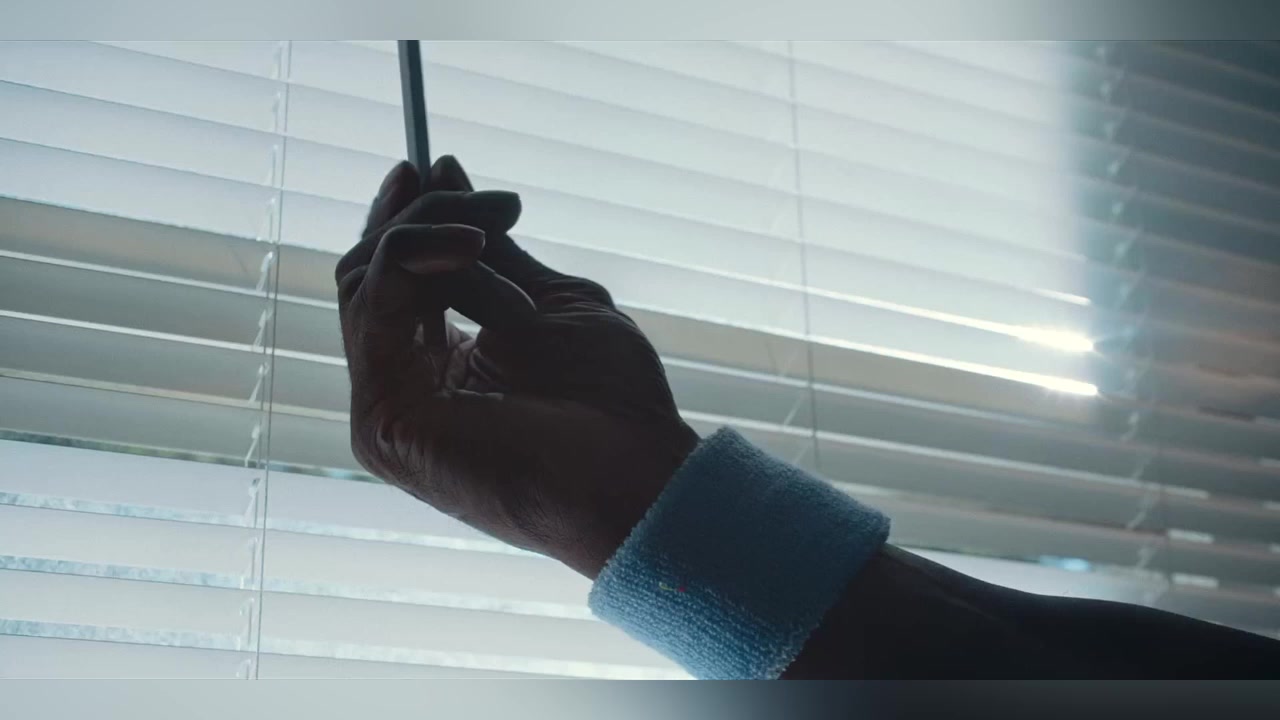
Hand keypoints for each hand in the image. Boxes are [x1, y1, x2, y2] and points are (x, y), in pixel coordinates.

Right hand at [335, 157, 698, 577]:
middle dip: (419, 216)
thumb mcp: (548, 302)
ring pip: (364, 283)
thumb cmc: (610, 403)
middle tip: (484, 198)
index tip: (430, 164)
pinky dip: (413, 258)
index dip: (405, 219)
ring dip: (424, 232)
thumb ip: (489, 249)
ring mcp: (389, 407)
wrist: (635, 476)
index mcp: (438, 368)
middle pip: (369, 275)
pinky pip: (372, 310)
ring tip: (490, 227)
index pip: (393, 281)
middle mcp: (404, 387)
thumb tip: (442, 170)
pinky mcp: (385, 420)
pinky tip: (469, 245)